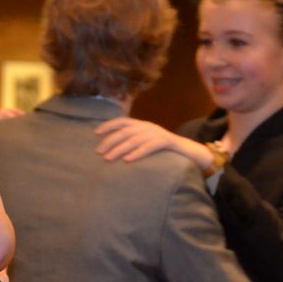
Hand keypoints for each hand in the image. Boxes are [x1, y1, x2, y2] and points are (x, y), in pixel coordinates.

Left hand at [94, 117, 208, 165]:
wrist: (186, 149)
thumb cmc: (161, 147)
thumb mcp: (145, 139)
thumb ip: (132, 138)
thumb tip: (110, 146)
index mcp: (141, 124)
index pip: (122, 121)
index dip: (108, 125)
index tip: (95, 133)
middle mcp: (147, 126)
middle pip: (125, 132)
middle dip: (110, 141)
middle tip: (98, 152)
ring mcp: (156, 133)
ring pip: (134, 141)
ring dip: (119, 150)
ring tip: (107, 158)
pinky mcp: (165, 142)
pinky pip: (148, 148)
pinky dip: (137, 153)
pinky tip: (127, 160)